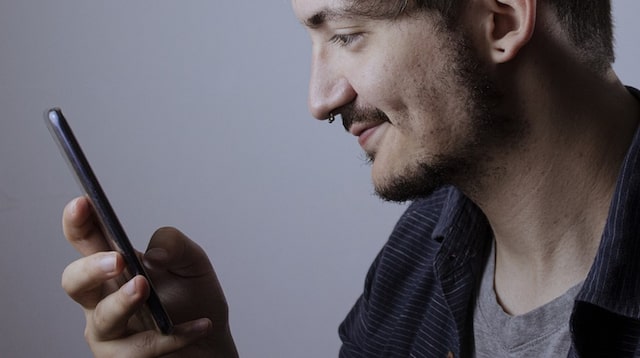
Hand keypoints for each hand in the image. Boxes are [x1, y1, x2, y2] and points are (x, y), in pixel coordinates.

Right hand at [60, 197, 237, 356]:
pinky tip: (201, 324)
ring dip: (122, 303)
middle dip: (91, 268)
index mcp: (114, 265)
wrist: (212, 342)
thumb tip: (153, 255)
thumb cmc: (195, 298)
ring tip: (144, 287)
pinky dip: (174, 335)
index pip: (86, 240)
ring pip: (102, 320)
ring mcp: (110, 331)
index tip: (83, 202)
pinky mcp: (126, 357)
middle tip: (118, 259)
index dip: (78, 222)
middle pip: (75, 282)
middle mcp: (102, 298)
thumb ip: (175, 244)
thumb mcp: (193, 262)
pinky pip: (143, 348)